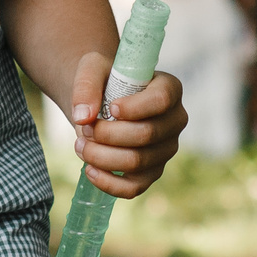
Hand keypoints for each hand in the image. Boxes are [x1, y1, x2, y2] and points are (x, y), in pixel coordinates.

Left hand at [67, 58, 185, 197]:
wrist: (100, 101)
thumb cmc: (103, 80)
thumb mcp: (92, 68)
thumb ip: (86, 85)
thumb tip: (83, 116)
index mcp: (169, 89)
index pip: (161, 101)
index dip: (135, 108)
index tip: (110, 108)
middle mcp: (174, 121)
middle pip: (146, 135)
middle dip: (108, 134)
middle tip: (86, 128)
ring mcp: (165, 149)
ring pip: (137, 162)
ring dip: (102, 156)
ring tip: (81, 145)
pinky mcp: (151, 172)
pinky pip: (134, 188)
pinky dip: (108, 183)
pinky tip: (89, 170)